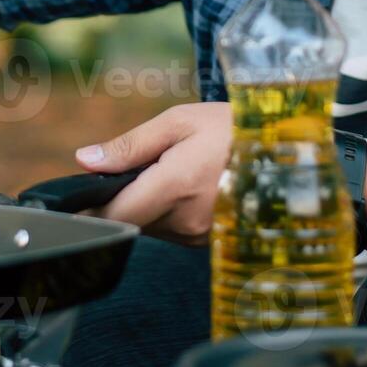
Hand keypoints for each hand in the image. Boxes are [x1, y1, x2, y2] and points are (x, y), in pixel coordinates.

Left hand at [74, 102, 230, 245]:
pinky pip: (171, 231)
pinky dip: (167, 212)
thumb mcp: (178, 122)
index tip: (83, 190)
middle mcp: (184, 222)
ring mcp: (198, 237)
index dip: (90, 206)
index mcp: (173, 187)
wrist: (283, 152)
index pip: (113, 215)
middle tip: (143, 166)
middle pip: (128, 222)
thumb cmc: (229, 129)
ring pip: (149, 228)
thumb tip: (84, 159)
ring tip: (171, 172)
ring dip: (147, 205)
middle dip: (124, 198)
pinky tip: (186, 188)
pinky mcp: (207, 243)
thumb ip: (129, 145)